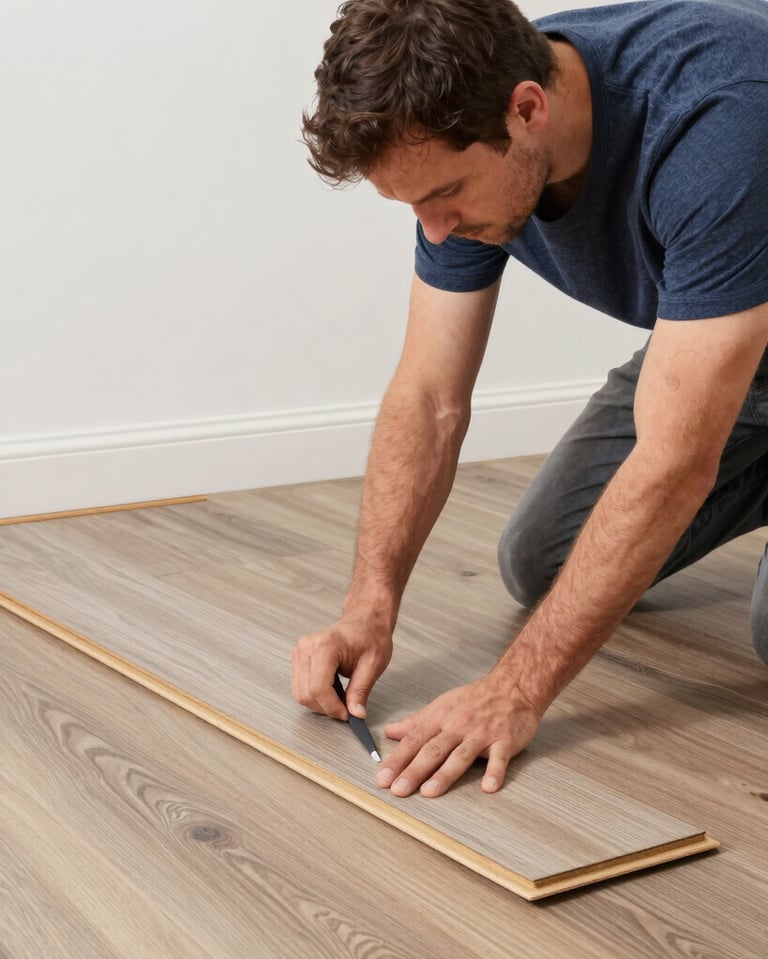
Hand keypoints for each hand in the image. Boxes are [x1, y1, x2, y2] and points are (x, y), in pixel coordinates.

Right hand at [291, 613, 392, 720]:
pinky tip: (330, 690)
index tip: (346, 714)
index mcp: (325, 646)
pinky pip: (299, 686)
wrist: (364, 620)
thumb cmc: (370, 635)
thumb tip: (355, 714)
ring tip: (339, 699)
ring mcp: (300, 651)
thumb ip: (361, 691)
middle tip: (345, 709)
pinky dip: (314, 695)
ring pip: (299, 693)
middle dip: (325, 707)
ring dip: (318, 703)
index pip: (318, 688)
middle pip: (305, 693)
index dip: (332, 707)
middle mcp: (307, 647)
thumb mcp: (373, 665)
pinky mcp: (298, 657)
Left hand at [375, 671, 540, 797]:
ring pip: (460, 756)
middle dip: (414, 770)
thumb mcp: (441, 705)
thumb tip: (389, 732)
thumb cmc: (476, 698)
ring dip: (444, 774)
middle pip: (433, 750)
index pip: (414, 740)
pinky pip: (499, 758)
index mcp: (441, 717)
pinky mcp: (504, 740)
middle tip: (398, 789)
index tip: (382, 778)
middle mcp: (458, 726)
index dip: (397, 759)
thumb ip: (415, 721)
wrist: (512, 686)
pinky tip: (488, 787)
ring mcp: (481, 734)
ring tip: (429, 791)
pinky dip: (495, 772)